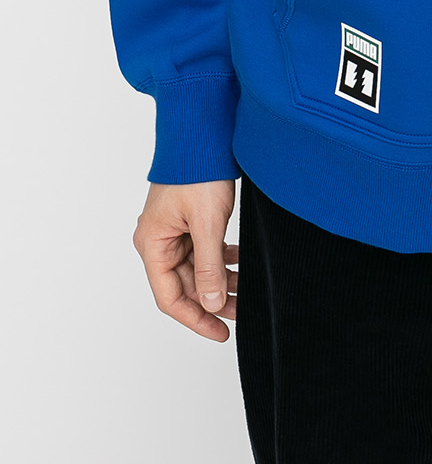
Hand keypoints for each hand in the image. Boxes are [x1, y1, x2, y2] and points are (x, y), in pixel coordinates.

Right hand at [133, 179, 238, 341]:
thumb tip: (211, 304)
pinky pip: (205, 249)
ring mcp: (174, 230)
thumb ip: (209, 267)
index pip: (171, 297)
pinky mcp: (190, 219)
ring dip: (221, 280)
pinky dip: (223, 258)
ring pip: (198, 268)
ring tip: (247, 289)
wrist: (203, 131)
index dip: (195, 319)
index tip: (220, 333)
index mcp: (152, 245)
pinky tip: (241, 262)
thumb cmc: (197, 172)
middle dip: (213, 300)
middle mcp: (159, 240)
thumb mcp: (206, 223)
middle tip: (241, 312)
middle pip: (186, 285)